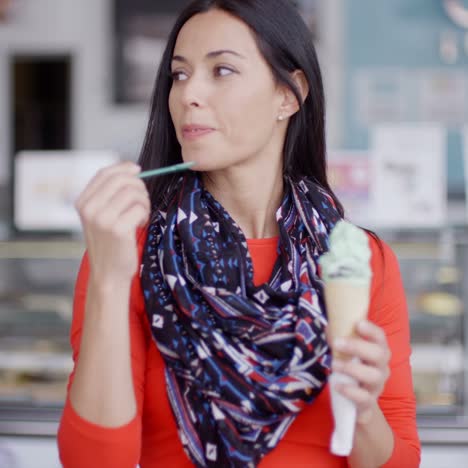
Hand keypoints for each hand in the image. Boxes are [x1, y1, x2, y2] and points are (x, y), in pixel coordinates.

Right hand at [75, 161, 150, 284]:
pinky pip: (140, 208)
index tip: (137, 170)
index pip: (105, 173)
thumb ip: (110, 194)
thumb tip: (132, 169)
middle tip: (142, 201)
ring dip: (144, 202)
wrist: (109, 274)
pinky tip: (140, 224)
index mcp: (83, 202)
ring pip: (133, 193)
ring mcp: (102, 219)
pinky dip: (145, 214)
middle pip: (122, 180)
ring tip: (141, 215)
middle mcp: (89, 208)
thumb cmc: (111, 244)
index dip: (124, 168)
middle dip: (139, 187)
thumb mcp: (102, 216)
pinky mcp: (117, 229)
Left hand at [331, 320, 390, 424]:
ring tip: (334, 365)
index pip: (380, 337)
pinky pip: (365, 398)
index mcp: (377, 350)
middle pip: (379, 354)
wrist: (358, 401)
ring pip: (373, 376)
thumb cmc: (352, 368)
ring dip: (352, 368)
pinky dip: (351, 391)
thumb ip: (339, 338)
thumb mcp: (346, 352)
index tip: (358, 324)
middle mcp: (381, 367)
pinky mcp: (369, 402)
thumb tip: (330, 328)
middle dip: (358, 347)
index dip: (371, 330)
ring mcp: (377, 385)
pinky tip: (337, 385)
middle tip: (337, 343)